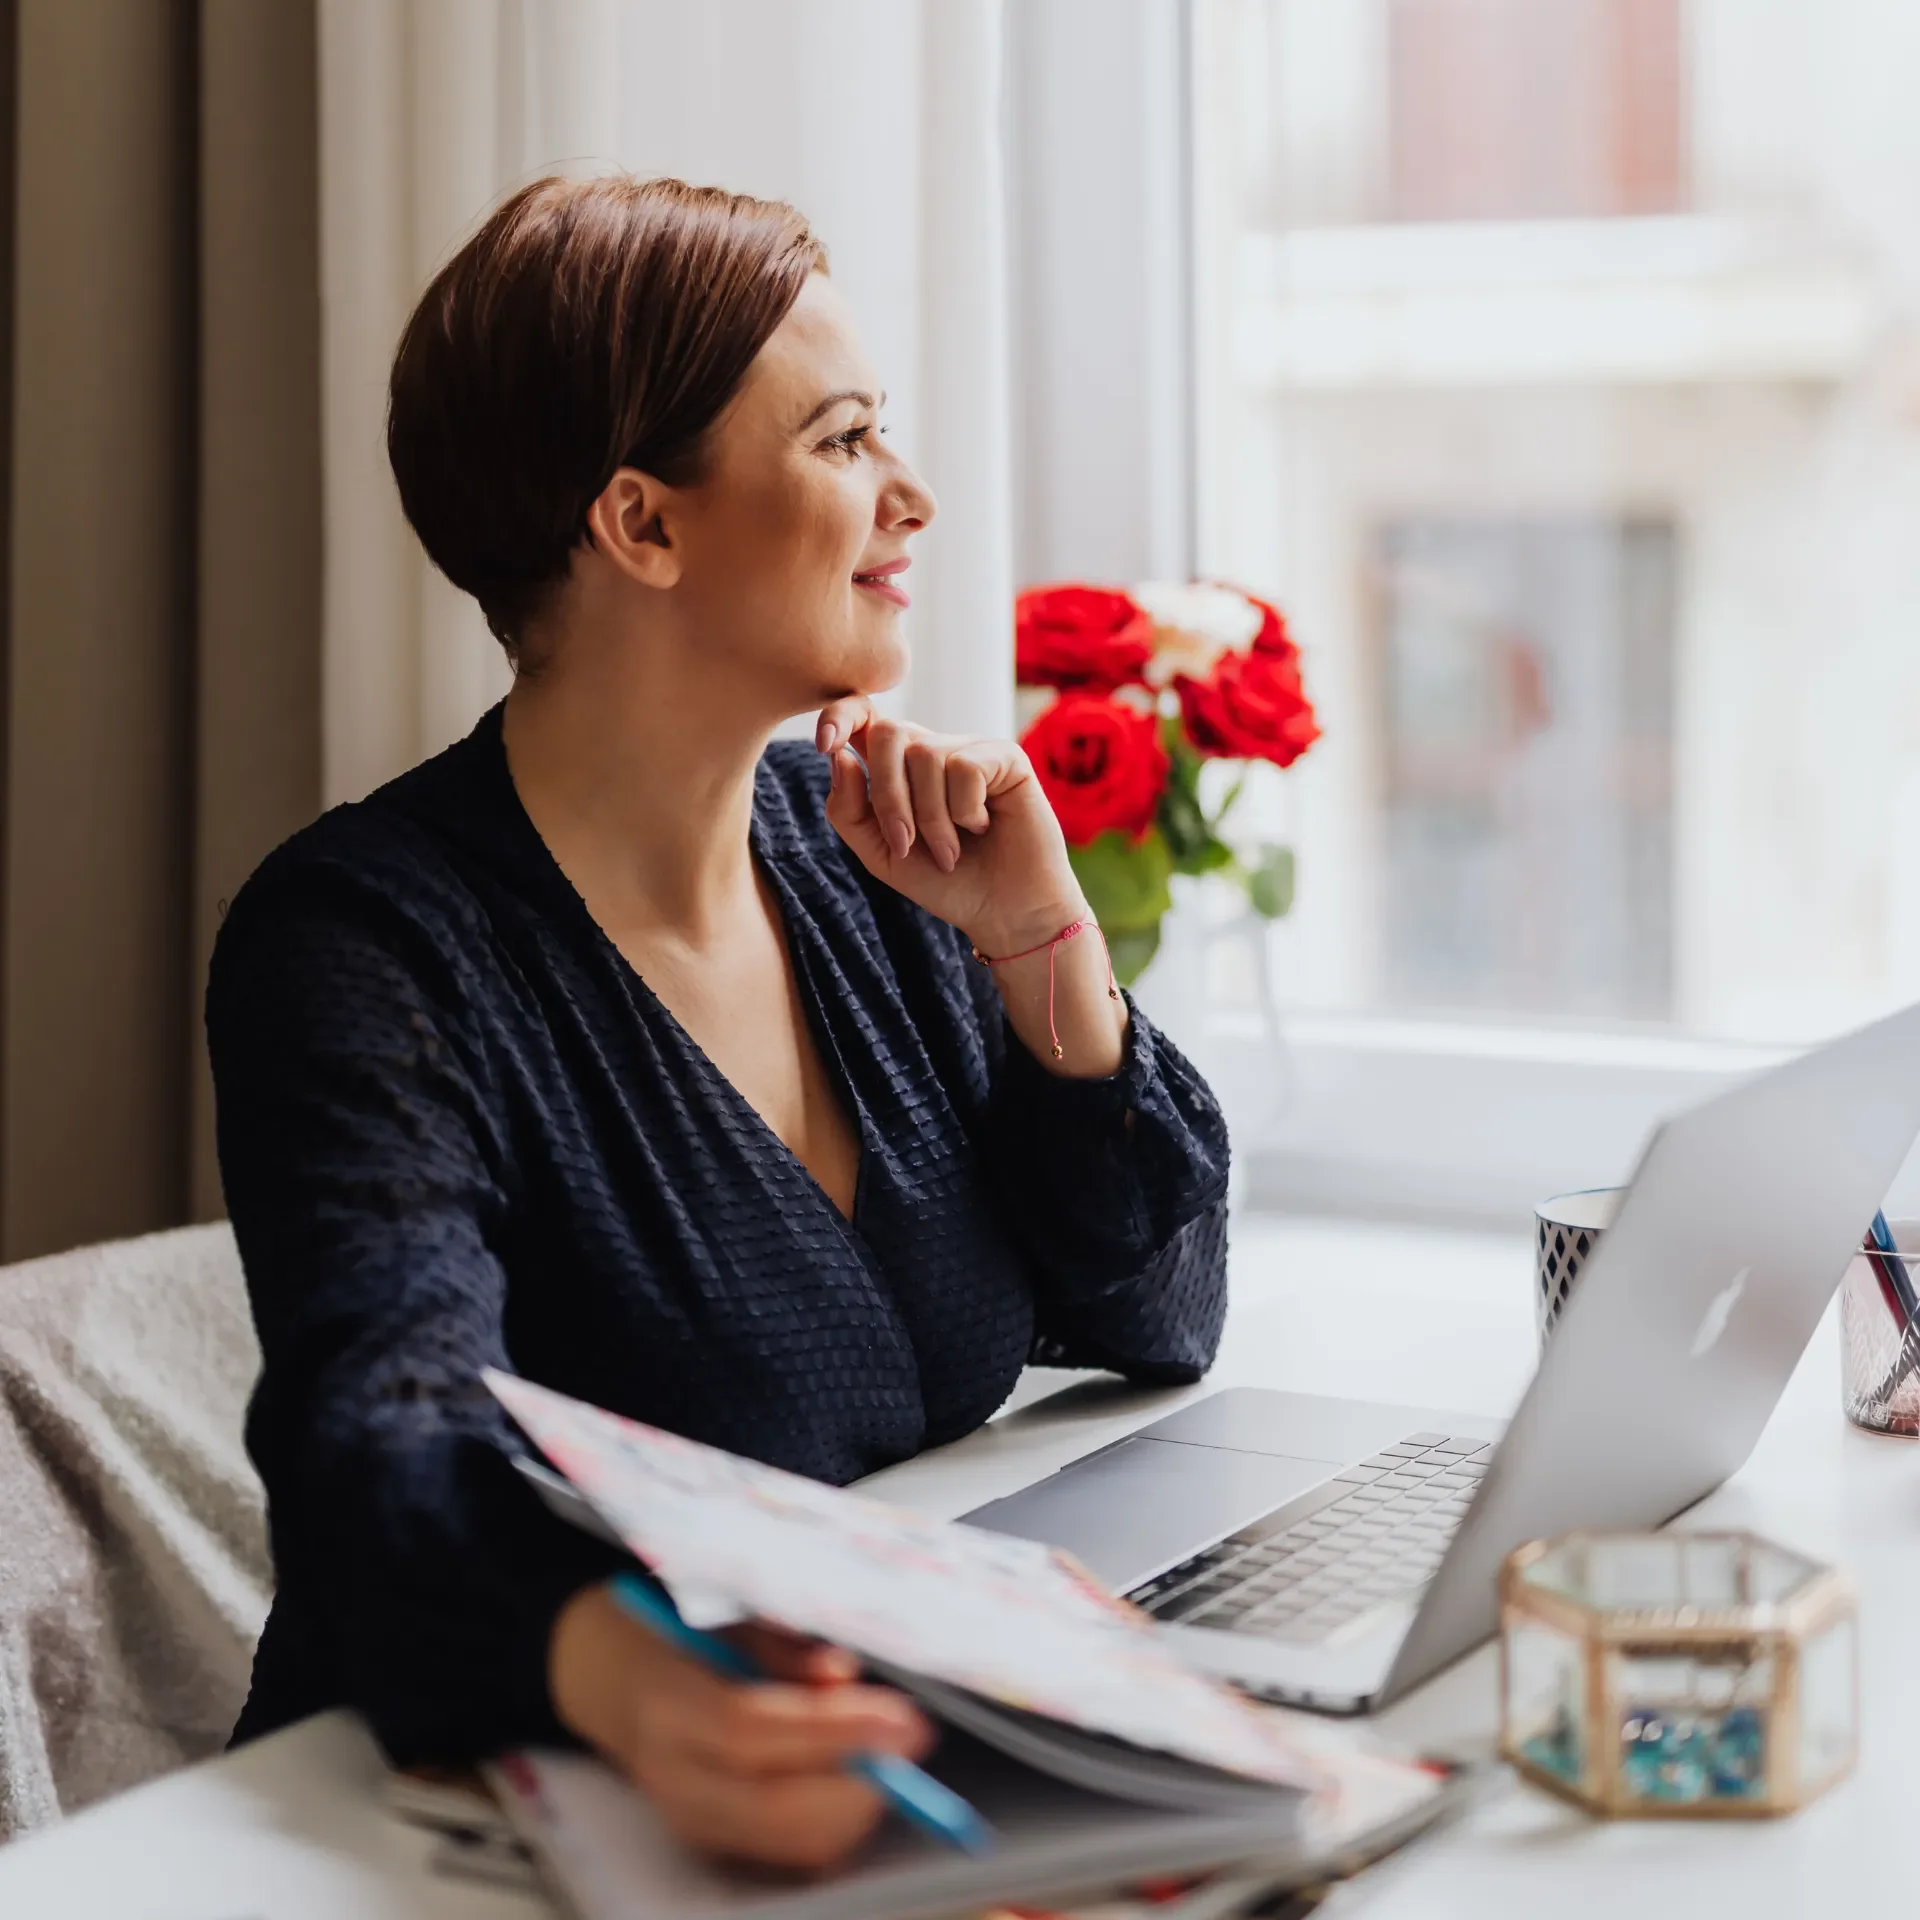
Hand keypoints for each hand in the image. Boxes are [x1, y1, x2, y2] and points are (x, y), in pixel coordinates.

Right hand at [548, 1582, 932, 1870]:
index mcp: (667, 1704)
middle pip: (775, 1805)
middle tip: (914, 1740)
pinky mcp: (710, 1841)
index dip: (834, 1728)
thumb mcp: (724, 1613)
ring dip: (856, 1804)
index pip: (752, 1730)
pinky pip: (786, 1849)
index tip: (903, 1715)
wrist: (604, 1674)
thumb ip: (784, 1647)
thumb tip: (844, 1678)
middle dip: (859, 1779)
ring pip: (788, 1840)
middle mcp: (672, 1776)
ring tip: (892, 1753)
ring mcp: (688, 1819)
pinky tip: (859, 1778)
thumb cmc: (671, 1628)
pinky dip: (835, 1821)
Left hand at [816, 697, 1086, 955]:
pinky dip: (965, 811)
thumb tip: (839, 756)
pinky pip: (965, 767)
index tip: (824, 744)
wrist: (1004, 912)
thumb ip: (849, 810)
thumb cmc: (946, 883)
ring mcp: (971, 749)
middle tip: (904, 844)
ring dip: (931, 819)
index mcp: (899, 767)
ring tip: (949, 852)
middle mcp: (934, 749)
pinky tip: (983, 828)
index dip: (839, 715)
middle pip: (889, 734)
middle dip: (888, 795)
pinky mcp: (1006, 757)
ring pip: (925, 755)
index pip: (863, 717)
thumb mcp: (881, 855)